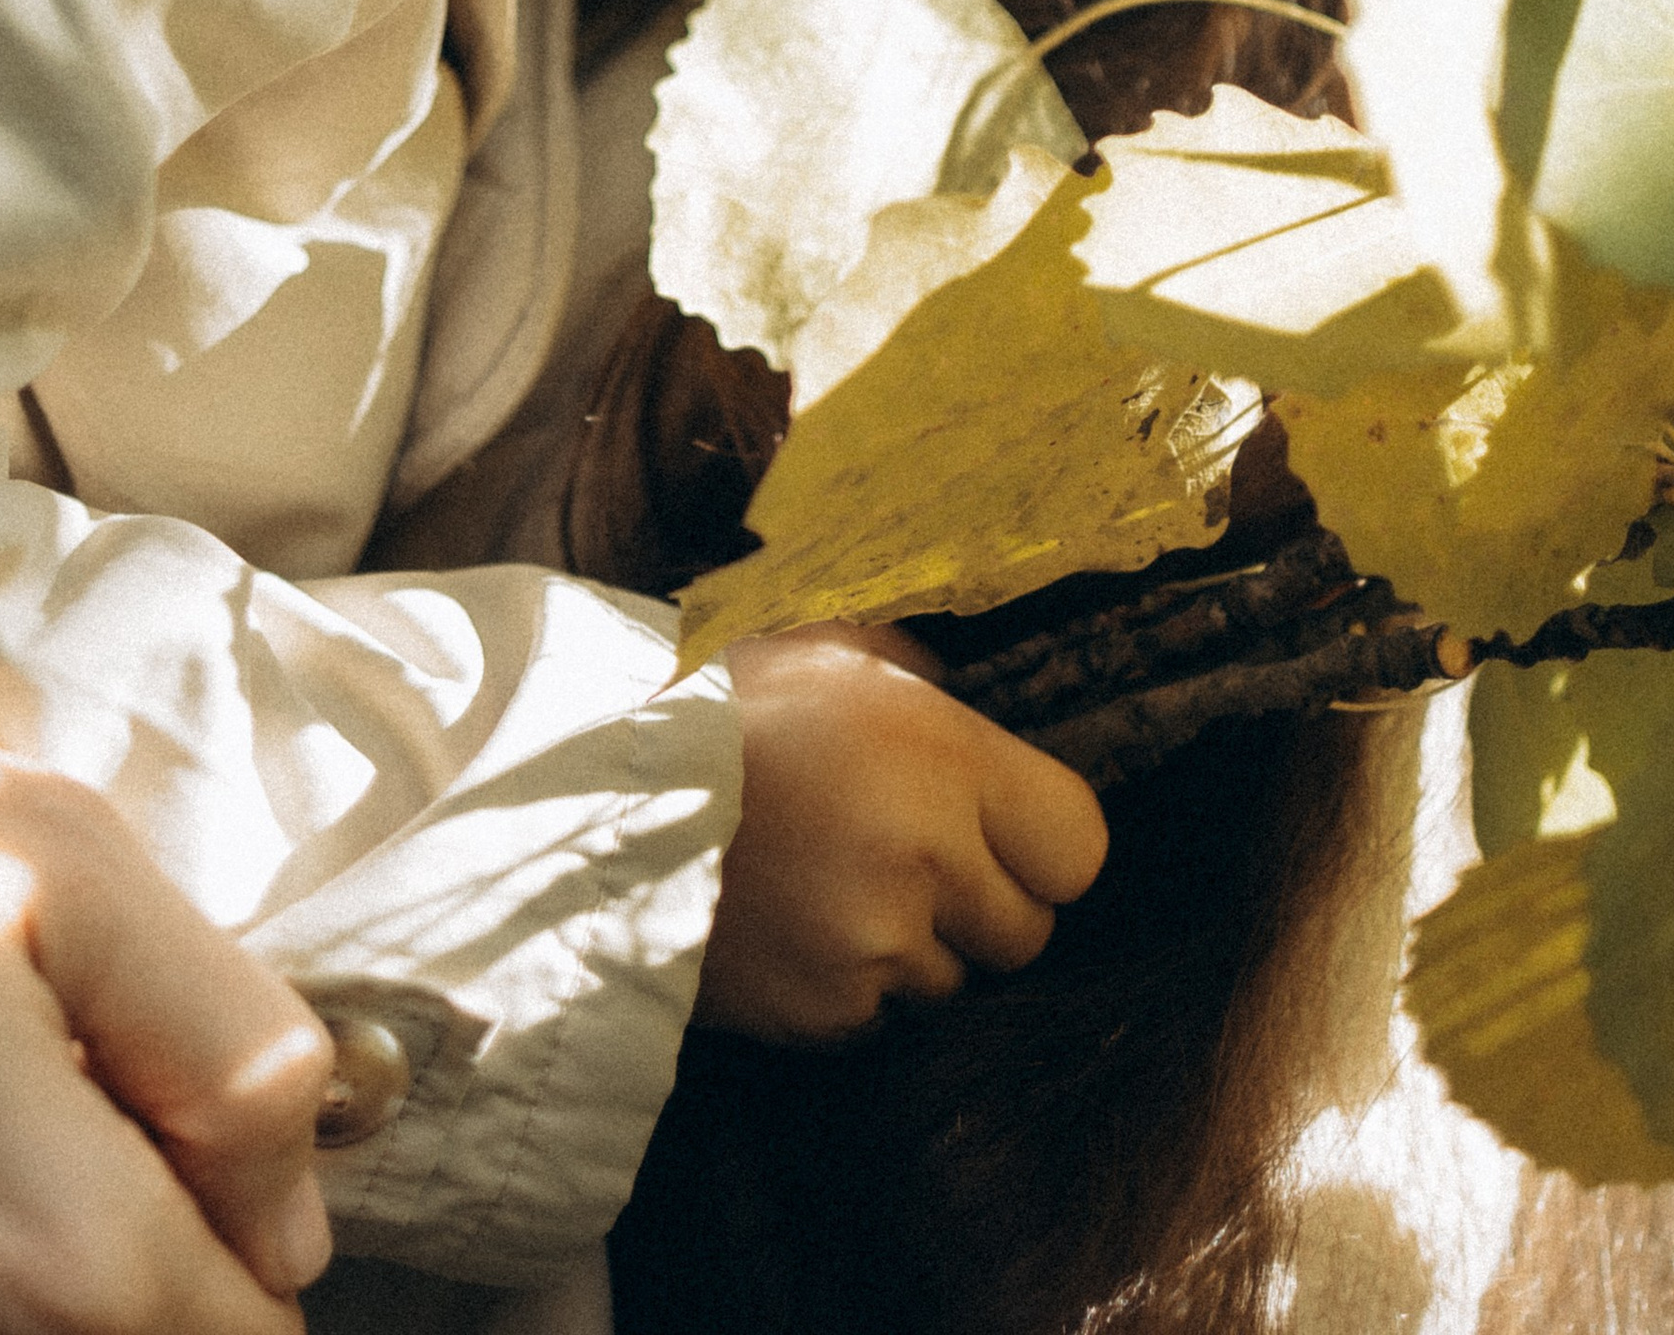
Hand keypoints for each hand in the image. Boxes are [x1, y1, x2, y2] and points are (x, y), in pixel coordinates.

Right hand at [696, 623, 1107, 1041]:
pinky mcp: (826, 1015)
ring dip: (907, 947)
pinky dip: (845, 986)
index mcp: (941, 755)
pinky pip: (876, 1018)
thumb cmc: (720, 710)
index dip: (1041, 844)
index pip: (1079, 846)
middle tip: (899, 860)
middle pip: (1026, 931)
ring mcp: (874, 946)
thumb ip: (921, 679)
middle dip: (977, 905)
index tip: (999, 832)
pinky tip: (789, 929)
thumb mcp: (828, 654)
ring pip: (948, 979)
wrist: (594, 805)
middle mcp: (924, 856)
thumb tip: (973, 703)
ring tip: (822, 885)